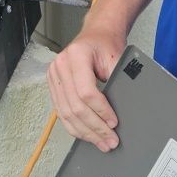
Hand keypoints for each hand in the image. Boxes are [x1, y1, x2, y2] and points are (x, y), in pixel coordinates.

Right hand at [46, 23, 125, 150]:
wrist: (96, 34)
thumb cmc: (106, 45)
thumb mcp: (116, 58)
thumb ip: (118, 82)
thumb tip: (122, 112)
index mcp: (76, 55)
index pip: (86, 91)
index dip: (101, 111)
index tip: (114, 122)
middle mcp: (60, 65)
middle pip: (75, 106)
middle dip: (94, 127)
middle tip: (110, 140)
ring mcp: (54, 76)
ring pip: (66, 113)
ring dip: (85, 132)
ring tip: (101, 142)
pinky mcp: (53, 86)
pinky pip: (61, 112)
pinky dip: (75, 127)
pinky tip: (87, 135)